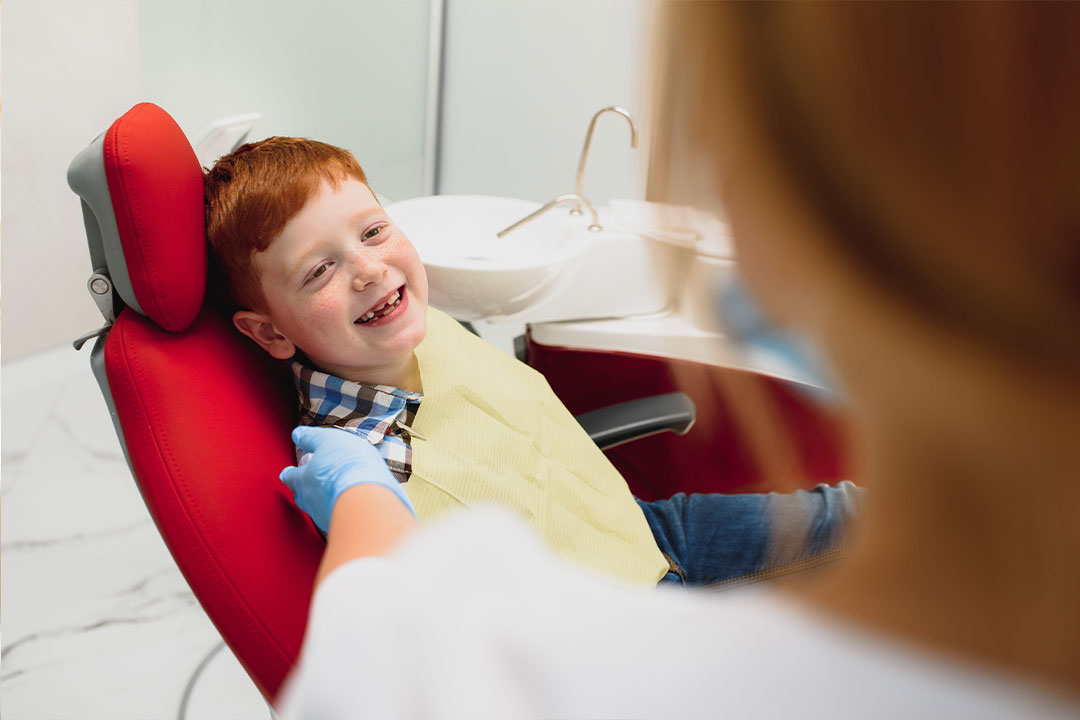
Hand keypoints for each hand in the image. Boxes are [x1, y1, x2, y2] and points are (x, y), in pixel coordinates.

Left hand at [280, 426, 416, 532]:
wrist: (369, 498)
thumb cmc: (348, 467)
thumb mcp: (328, 440)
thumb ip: (311, 438)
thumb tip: (297, 435)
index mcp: (303, 479)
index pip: (290, 476)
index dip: (290, 473)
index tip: (288, 472)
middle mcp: (311, 501)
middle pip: (302, 497)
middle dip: (304, 490)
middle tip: (309, 484)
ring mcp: (326, 516)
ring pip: (318, 509)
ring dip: (323, 501)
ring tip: (331, 495)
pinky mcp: (345, 526)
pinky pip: (338, 518)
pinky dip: (341, 511)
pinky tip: (350, 506)